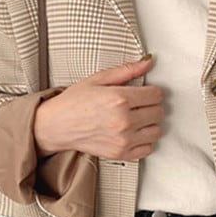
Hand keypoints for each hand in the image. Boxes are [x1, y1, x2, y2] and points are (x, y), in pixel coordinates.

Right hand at [33, 55, 163, 160]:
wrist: (56, 126)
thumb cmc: (73, 103)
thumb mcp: (98, 79)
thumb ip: (126, 71)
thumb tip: (147, 62)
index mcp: (119, 99)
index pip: (156, 95)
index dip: (152, 91)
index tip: (145, 93)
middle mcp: (123, 121)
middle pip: (159, 112)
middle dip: (151, 106)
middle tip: (139, 105)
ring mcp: (123, 139)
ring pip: (156, 131)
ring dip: (150, 124)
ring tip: (136, 119)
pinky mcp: (121, 154)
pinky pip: (148, 148)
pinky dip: (144, 141)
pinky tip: (133, 133)